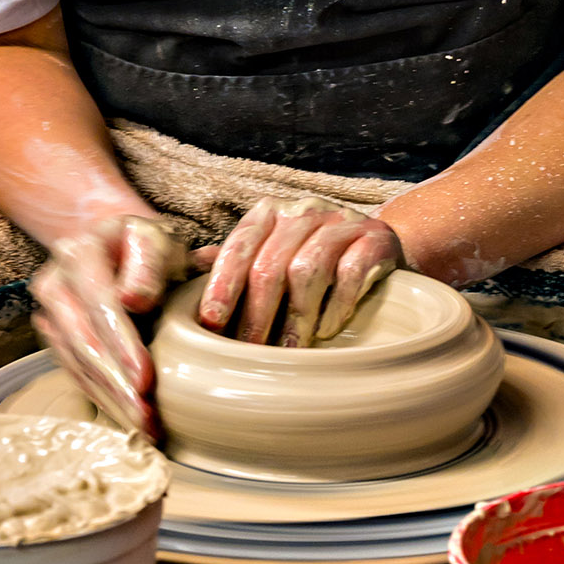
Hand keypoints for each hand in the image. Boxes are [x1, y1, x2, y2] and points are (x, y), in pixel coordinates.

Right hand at [30, 216, 198, 438]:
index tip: (145, 380)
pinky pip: (76, 372)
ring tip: (143, 427)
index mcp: (79, 253)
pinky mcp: (54, 337)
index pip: (100, 306)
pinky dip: (102, 397)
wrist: (121, 243)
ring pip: (77, 364)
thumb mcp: (156, 240)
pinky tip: (126, 417)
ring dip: (110, 399)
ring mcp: (49, 312)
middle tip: (145, 418)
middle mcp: (53, 282)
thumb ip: (149, 264)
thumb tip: (134, 300)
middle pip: (83, 342)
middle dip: (116, 384)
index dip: (122, 346)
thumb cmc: (148, 244)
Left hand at [198, 197, 401, 346]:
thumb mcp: (271, 252)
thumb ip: (234, 261)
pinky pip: (350, 274)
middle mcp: (303, 211)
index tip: (212, 322)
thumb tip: (185, 273)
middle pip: (270, 265)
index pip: (238, 247)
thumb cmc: (312, 257)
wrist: (378, 244)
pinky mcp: (375, 239)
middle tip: (249, 352)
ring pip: (308, 271)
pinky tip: (327, 331)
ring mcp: (341, 222)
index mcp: (269, 213)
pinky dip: (336, 306)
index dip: (222, 285)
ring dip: (295, 318)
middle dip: (256, 314)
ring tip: (289, 352)